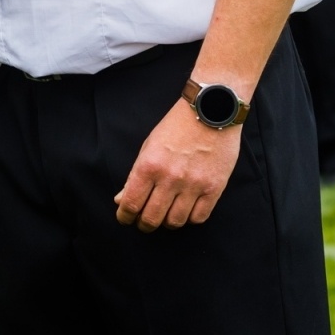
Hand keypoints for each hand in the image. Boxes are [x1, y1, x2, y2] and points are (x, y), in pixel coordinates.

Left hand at [114, 101, 241, 231]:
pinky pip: (198, 218)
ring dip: (167, 222)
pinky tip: (186, 208)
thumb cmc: (176, 126)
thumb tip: (121, 200)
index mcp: (149, 165)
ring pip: (175, 222)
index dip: (125, 217)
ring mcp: (193, 184)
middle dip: (144, 224)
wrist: (211, 110)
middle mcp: (170, 178)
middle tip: (145, 221)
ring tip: (166, 213)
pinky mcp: (214, 188)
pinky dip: (190, 218)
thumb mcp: (149, 146)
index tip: (126, 218)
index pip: (131, 204)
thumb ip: (134, 175)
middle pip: (152, 219)